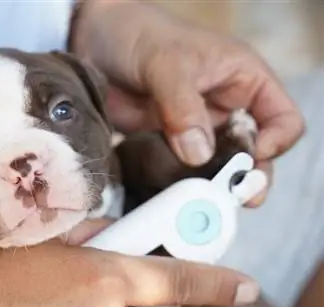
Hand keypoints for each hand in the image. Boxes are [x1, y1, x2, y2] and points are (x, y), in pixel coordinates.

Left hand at [70, 0, 304, 205]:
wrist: (93, 40)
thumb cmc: (138, 34)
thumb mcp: (166, 63)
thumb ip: (183, 107)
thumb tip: (198, 155)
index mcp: (242, 80)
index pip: (282, 119)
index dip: (276, 141)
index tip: (251, 156)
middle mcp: (224, 109)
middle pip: (254, 153)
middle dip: (247, 176)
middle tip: (234, 196)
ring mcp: (196, 129)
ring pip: (218, 167)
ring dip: (213, 186)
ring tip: (203, 201)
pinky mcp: (168, 143)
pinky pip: (183, 170)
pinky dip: (182, 184)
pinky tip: (174, 195)